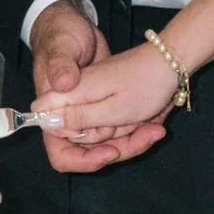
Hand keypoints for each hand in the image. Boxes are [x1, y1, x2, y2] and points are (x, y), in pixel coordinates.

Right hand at [43, 38, 177, 171]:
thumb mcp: (111, 104)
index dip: (81, 159)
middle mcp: (75, 109)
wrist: (166, 55)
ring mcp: (91, 108)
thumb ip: (76, 116)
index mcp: (66, 104)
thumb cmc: (141, 77)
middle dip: (114, 145)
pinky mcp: (105, 107)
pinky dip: (133, 129)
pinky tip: (153, 122)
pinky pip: (117, 130)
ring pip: (106, 142)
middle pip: (88, 149)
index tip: (109, 152)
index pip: (60, 151)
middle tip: (137, 127)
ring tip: (151, 123)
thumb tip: (46, 122)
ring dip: (129, 138)